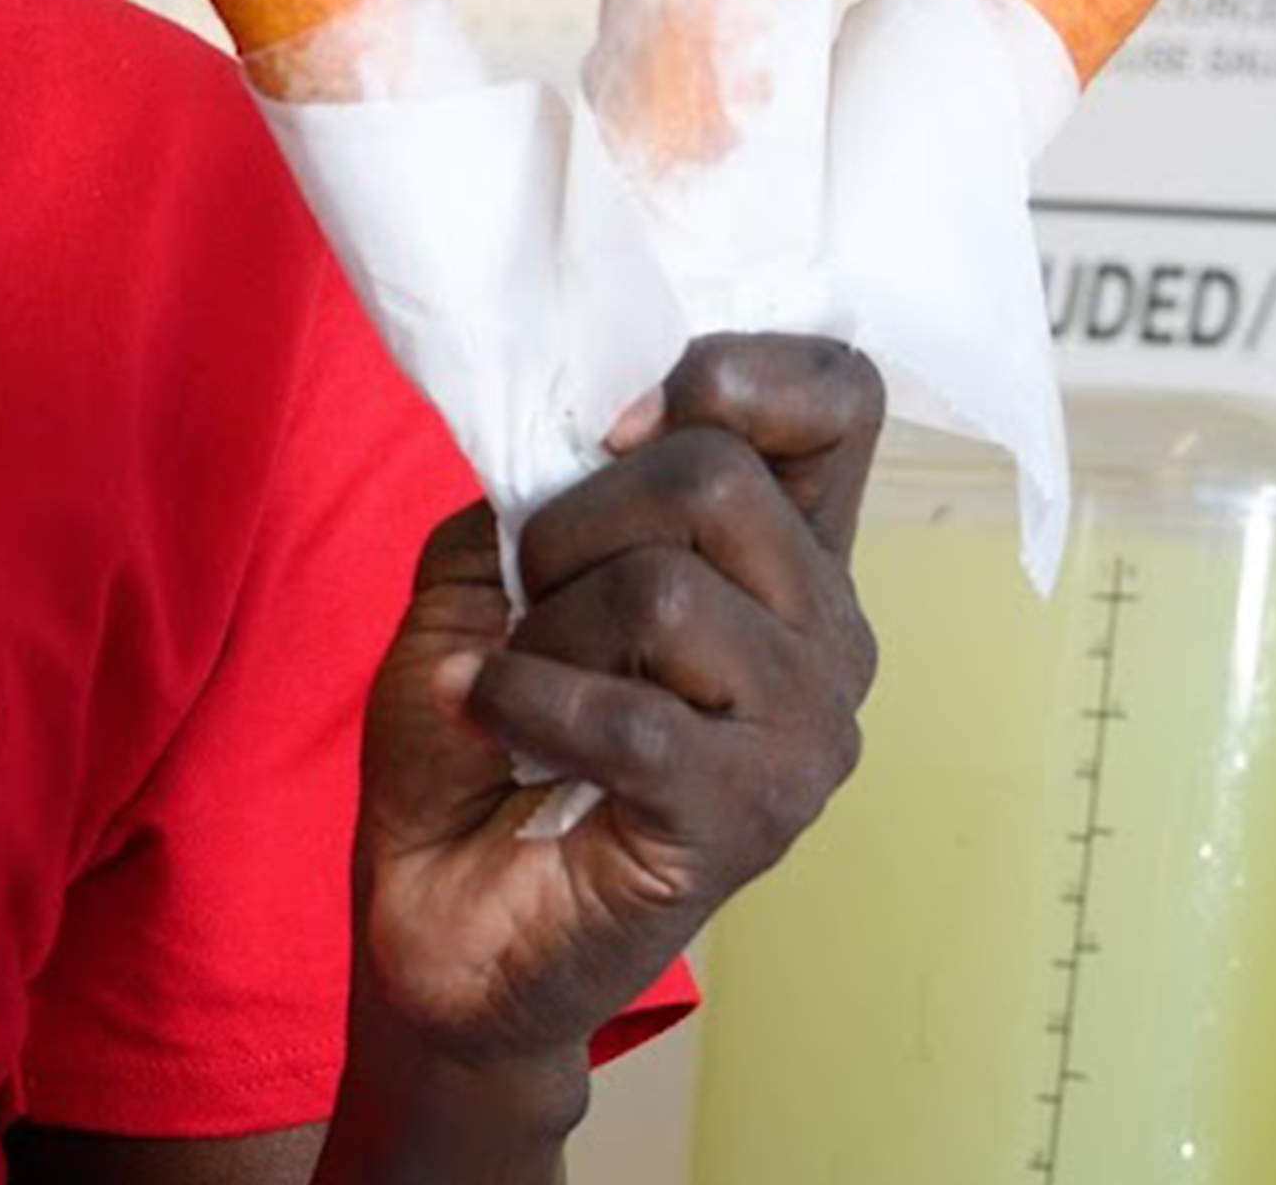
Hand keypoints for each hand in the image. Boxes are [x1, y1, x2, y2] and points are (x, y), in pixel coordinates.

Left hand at [347, 333, 880, 1079]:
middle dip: (574, 522)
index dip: (732, 371)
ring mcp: (805, 731)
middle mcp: (825, 629)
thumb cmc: (478, 721)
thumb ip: (549, 478)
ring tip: (530, 689)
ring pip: (667, 591)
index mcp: (783, 548)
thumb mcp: (490, 561)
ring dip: (548, 631)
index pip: (841, 396)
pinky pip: (635, 715)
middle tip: (534, 607)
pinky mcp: (751, 818)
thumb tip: (591, 433)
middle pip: (717, 472)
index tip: (620, 427)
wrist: (434, 904)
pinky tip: (505, 729)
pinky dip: (529, 704)